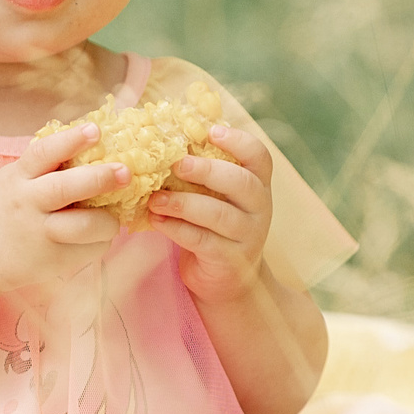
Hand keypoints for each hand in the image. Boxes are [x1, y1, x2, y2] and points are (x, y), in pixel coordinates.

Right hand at [0, 122, 126, 295]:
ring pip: (85, 225)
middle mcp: (26, 204)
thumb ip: (40, 170)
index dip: (71, 140)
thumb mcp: (10, 183)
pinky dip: (99, 243)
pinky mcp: (50, 261)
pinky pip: (89, 250)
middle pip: (67, 188)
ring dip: (108, 222)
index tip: (95, 130)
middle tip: (126, 172)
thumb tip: (91, 150)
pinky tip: (93, 239)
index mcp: (16, 178)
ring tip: (111, 220)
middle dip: (101, 178)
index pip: (44, 153)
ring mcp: (38, 234)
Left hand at [149, 123, 273, 301]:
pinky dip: (176, 228)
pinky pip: (201, 240)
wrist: (228, 281)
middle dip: (207, 170)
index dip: (238, 141)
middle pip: (241, 182)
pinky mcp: (229, 259)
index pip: (259, 156)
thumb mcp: (216, 197)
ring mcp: (247, 235)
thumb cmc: (214, 227)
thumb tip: (160, 142)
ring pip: (219, 214)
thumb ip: (201, 174)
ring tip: (155, 199)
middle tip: (175, 164)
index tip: (211, 132)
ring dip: (183, 203)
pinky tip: (155, 220)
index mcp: (257, 184)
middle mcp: (259, 207)